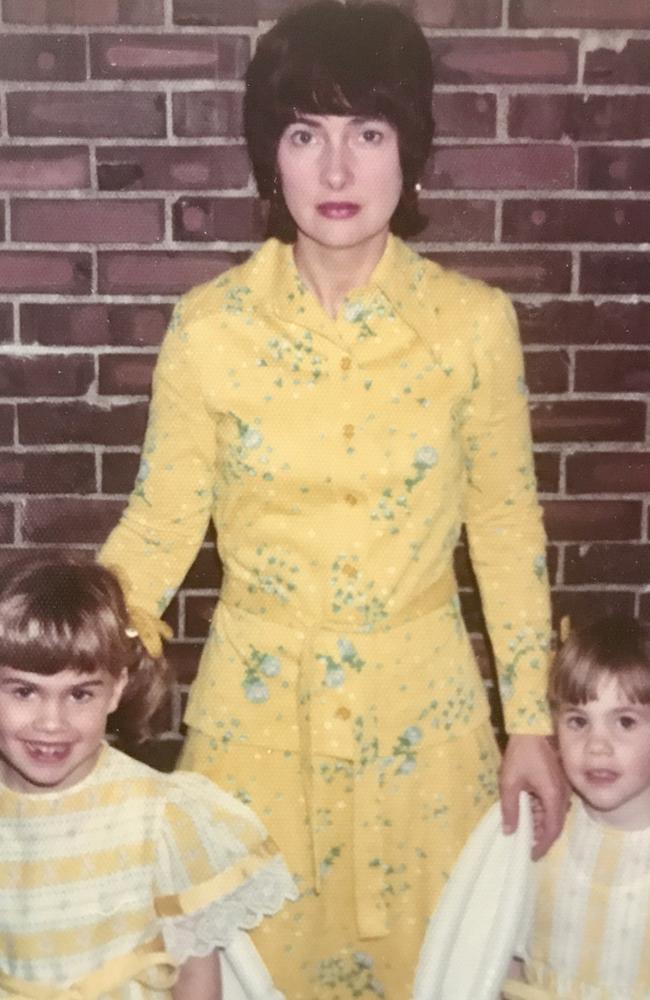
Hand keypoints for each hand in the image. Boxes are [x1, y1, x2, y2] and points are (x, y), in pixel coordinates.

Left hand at [499, 733, 568, 860]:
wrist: (532, 730)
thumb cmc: (521, 755)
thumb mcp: (510, 782)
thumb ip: (510, 808)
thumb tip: (510, 831)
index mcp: (553, 796)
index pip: (552, 829)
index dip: (543, 845)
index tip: (532, 855)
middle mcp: (562, 795)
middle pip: (556, 824)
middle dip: (543, 837)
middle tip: (528, 847)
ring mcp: (563, 788)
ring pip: (556, 814)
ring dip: (543, 825)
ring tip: (526, 832)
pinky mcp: (559, 782)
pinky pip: (554, 804)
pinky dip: (544, 812)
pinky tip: (530, 813)